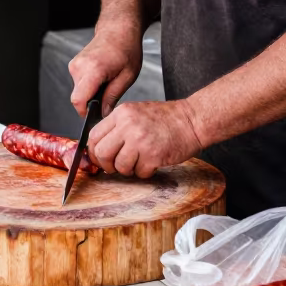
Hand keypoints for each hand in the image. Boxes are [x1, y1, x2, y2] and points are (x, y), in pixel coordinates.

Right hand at [69, 26, 142, 116]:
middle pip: (78, 97)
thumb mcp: (127, 76)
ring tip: (107, 80)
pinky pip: (78, 83)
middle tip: (109, 93)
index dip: (85, 111)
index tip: (95, 114)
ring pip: (78, 91)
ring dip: (91, 92)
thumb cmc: (126, 48)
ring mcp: (75, 64)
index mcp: (93, 69)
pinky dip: (89, 84)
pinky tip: (101, 76)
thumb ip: (113, 96)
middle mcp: (80, 66)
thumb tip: (103, 113)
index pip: (78, 99)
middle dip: (92, 101)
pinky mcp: (74, 64)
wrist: (118, 29)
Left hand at [87, 98, 202, 178]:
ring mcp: (140, 140)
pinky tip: (152, 162)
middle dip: (107, 165)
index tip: (99, 159)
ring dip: (129, 170)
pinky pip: (139, 172)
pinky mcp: (153, 155)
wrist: (192, 120)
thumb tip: (99, 148)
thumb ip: (117, 127)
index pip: (94, 136)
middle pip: (102, 153)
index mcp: (122, 113)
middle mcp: (128, 125)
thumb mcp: (136, 113)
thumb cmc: (166, 119)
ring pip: (120, 166)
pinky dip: (145, 172)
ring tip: (140, 162)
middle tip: (115, 167)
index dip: (93, 152)